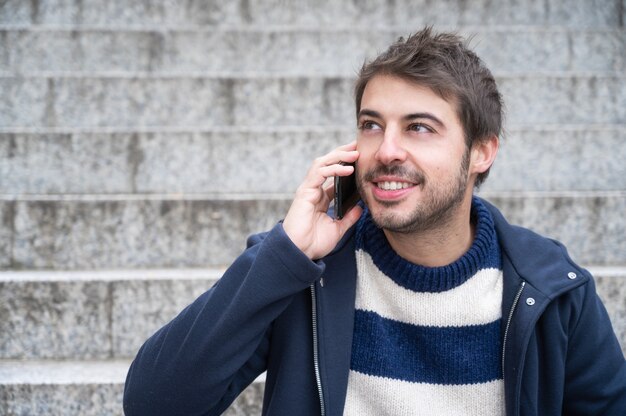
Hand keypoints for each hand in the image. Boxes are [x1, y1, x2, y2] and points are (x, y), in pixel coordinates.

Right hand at [282, 142, 362, 259]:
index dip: (346, 164)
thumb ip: (348, 217)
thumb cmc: (314, 243)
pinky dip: (333, 168)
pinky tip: (347, 169)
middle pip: (328, 164)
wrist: (300, 252)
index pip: (333, 174)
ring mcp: (308, 189)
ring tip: (355, 153)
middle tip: (358, 146)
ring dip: (339, 156)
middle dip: (342, 153)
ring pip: (322, 163)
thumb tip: (361, 208)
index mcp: (321, 198)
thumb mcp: (338, 229)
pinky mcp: (304, 192)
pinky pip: (319, 173)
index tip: (361, 158)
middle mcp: (314, 190)